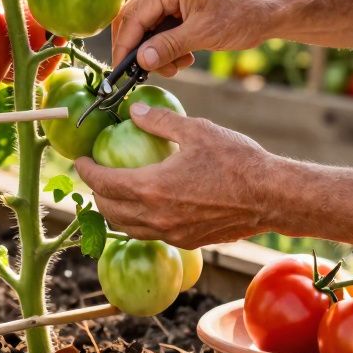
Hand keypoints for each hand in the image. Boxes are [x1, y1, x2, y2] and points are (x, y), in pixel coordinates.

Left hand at [74, 103, 273, 248]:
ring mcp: (172, 233)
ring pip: (127, 227)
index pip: (104, 183)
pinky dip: (138, 221)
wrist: (272, 197)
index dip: (87, 171)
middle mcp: (156, 217)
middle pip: (110, 210)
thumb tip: (135, 111)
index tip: (81, 160)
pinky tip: (146, 206)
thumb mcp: (197, 130)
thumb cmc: (237, 161)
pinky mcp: (187, 241)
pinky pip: (150, 234)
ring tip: (115, 191)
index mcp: (152, 188)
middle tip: (97, 174)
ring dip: (115, 210)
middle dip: (97, 192)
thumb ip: (161, 121)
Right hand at [111, 0, 272, 75]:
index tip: (121, 71)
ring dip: (156, 52)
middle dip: (141, 50)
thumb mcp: (202, 35)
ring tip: (176, 66)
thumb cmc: (241, 16)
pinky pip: (161, 29)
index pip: (134, 16)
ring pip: (147, 28)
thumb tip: (139, 61)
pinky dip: (167, 47)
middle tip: (146, 73)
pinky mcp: (179, 5)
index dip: (125, 46)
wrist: (268, 10)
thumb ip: (167, 46)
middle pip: (135, 20)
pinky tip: (184, 58)